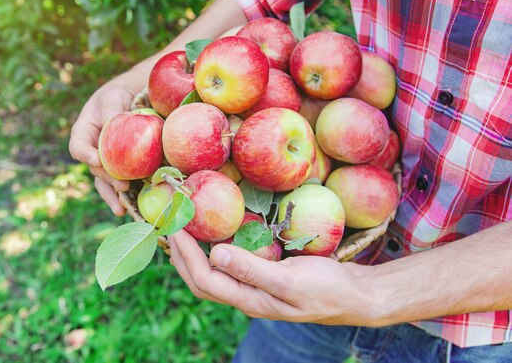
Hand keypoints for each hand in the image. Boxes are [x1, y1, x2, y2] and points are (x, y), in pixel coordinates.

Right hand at [69, 83, 134, 214]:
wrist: (129, 99)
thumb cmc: (116, 96)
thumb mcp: (111, 98)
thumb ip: (110, 111)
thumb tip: (113, 122)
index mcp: (84, 133)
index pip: (79, 147)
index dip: (86, 155)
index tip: (96, 160)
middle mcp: (92, 150)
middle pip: (95, 169)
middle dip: (108, 179)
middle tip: (122, 185)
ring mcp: (105, 161)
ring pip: (105, 181)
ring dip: (113, 195)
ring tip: (122, 209)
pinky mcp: (119, 167)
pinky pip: (119, 182)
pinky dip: (125, 196)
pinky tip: (130, 209)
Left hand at [169, 230, 378, 325]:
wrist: (357, 296)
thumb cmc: (328, 289)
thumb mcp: (291, 279)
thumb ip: (253, 269)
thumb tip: (214, 253)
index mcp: (249, 300)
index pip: (204, 279)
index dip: (184, 254)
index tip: (173, 226)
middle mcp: (246, 296)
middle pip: (200, 281)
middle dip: (179, 255)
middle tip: (168, 225)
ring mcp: (254, 289)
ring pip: (212, 274)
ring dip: (192, 254)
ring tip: (182, 229)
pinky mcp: (263, 278)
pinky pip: (229, 266)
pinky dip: (213, 250)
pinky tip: (215, 235)